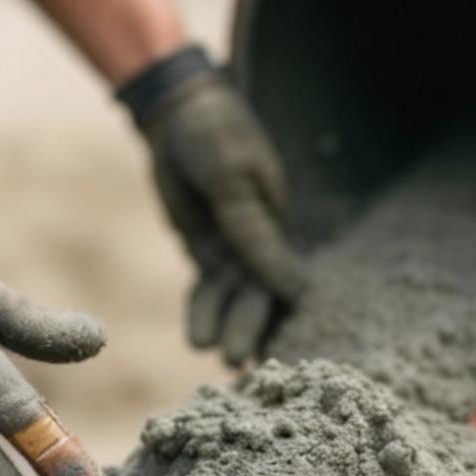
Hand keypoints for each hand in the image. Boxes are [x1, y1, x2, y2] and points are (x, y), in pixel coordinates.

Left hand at [122, 46, 305, 364]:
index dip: (285, 312)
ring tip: (208, 351)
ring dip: (222, 323)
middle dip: (249, 326)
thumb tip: (299, 291)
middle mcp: (261, 241)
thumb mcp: (233, 181)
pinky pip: (206, 287)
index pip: (286, 278)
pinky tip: (197, 338)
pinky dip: (202, 310)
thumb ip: (256, 236)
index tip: (284, 346)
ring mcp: (232, 246)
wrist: (177, 113)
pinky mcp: (205, 248)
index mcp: (279, 222)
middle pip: (259, 294)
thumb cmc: (216, 136)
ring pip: (230, 296)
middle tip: (237, 362)